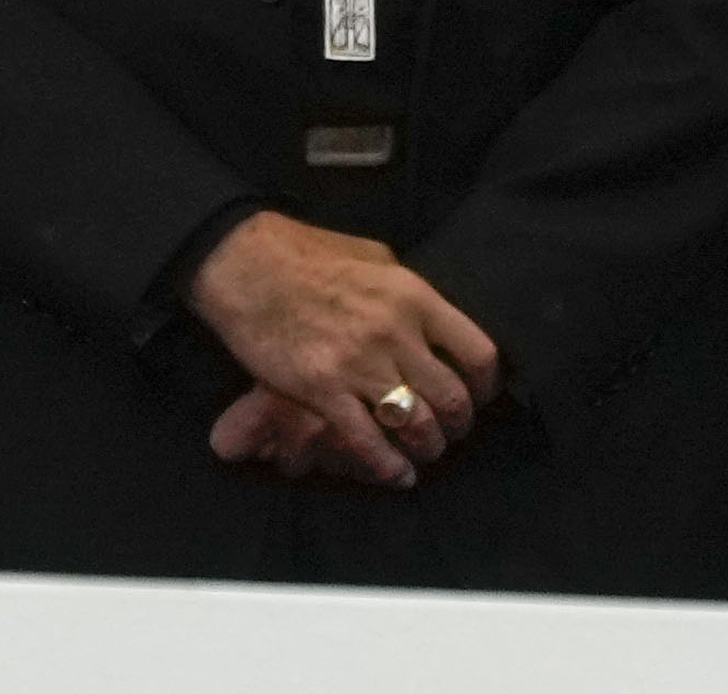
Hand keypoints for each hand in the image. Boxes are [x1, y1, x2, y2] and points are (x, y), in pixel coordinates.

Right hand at [184, 212, 496, 488]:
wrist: (241, 262)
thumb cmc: (304, 253)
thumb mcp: (372, 255)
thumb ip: (407, 291)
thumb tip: (431, 317)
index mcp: (412, 295)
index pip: (477, 353)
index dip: (486, 385)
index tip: (480, 395)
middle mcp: (394, 332)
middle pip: (451, 397)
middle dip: (458, 424)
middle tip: (452, 430)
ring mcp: (357, 364)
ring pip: (416, 425)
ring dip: (427, 447)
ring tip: (425, 452)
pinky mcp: (321, 390)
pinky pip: (368, 441)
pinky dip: (388, 467)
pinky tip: (397, 475)